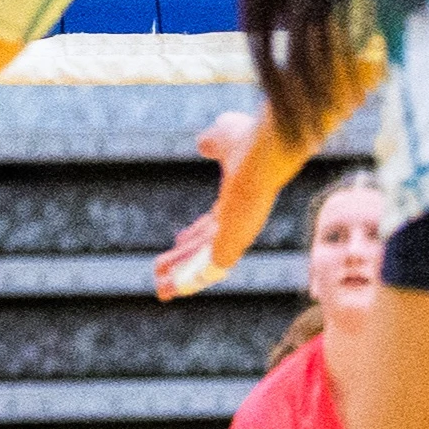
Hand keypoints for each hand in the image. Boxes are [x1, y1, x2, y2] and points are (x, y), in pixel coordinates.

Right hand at [159, 104, 286, 301]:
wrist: (267, 150)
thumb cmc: (251, 140)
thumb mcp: (223, 137)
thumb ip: (213, 142)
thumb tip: (203, 143)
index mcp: (236, 200)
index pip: (214, 225)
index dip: (195, 235)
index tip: (178, 242)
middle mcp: (238, 221)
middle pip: (206, 249)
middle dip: (182, 263)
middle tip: (161, 277)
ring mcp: (237, 234)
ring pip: (206, 264)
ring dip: (183, 278)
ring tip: (161, 292)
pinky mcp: (233, 243)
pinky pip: (210, 268)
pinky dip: (192, 280)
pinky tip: (176, 289)